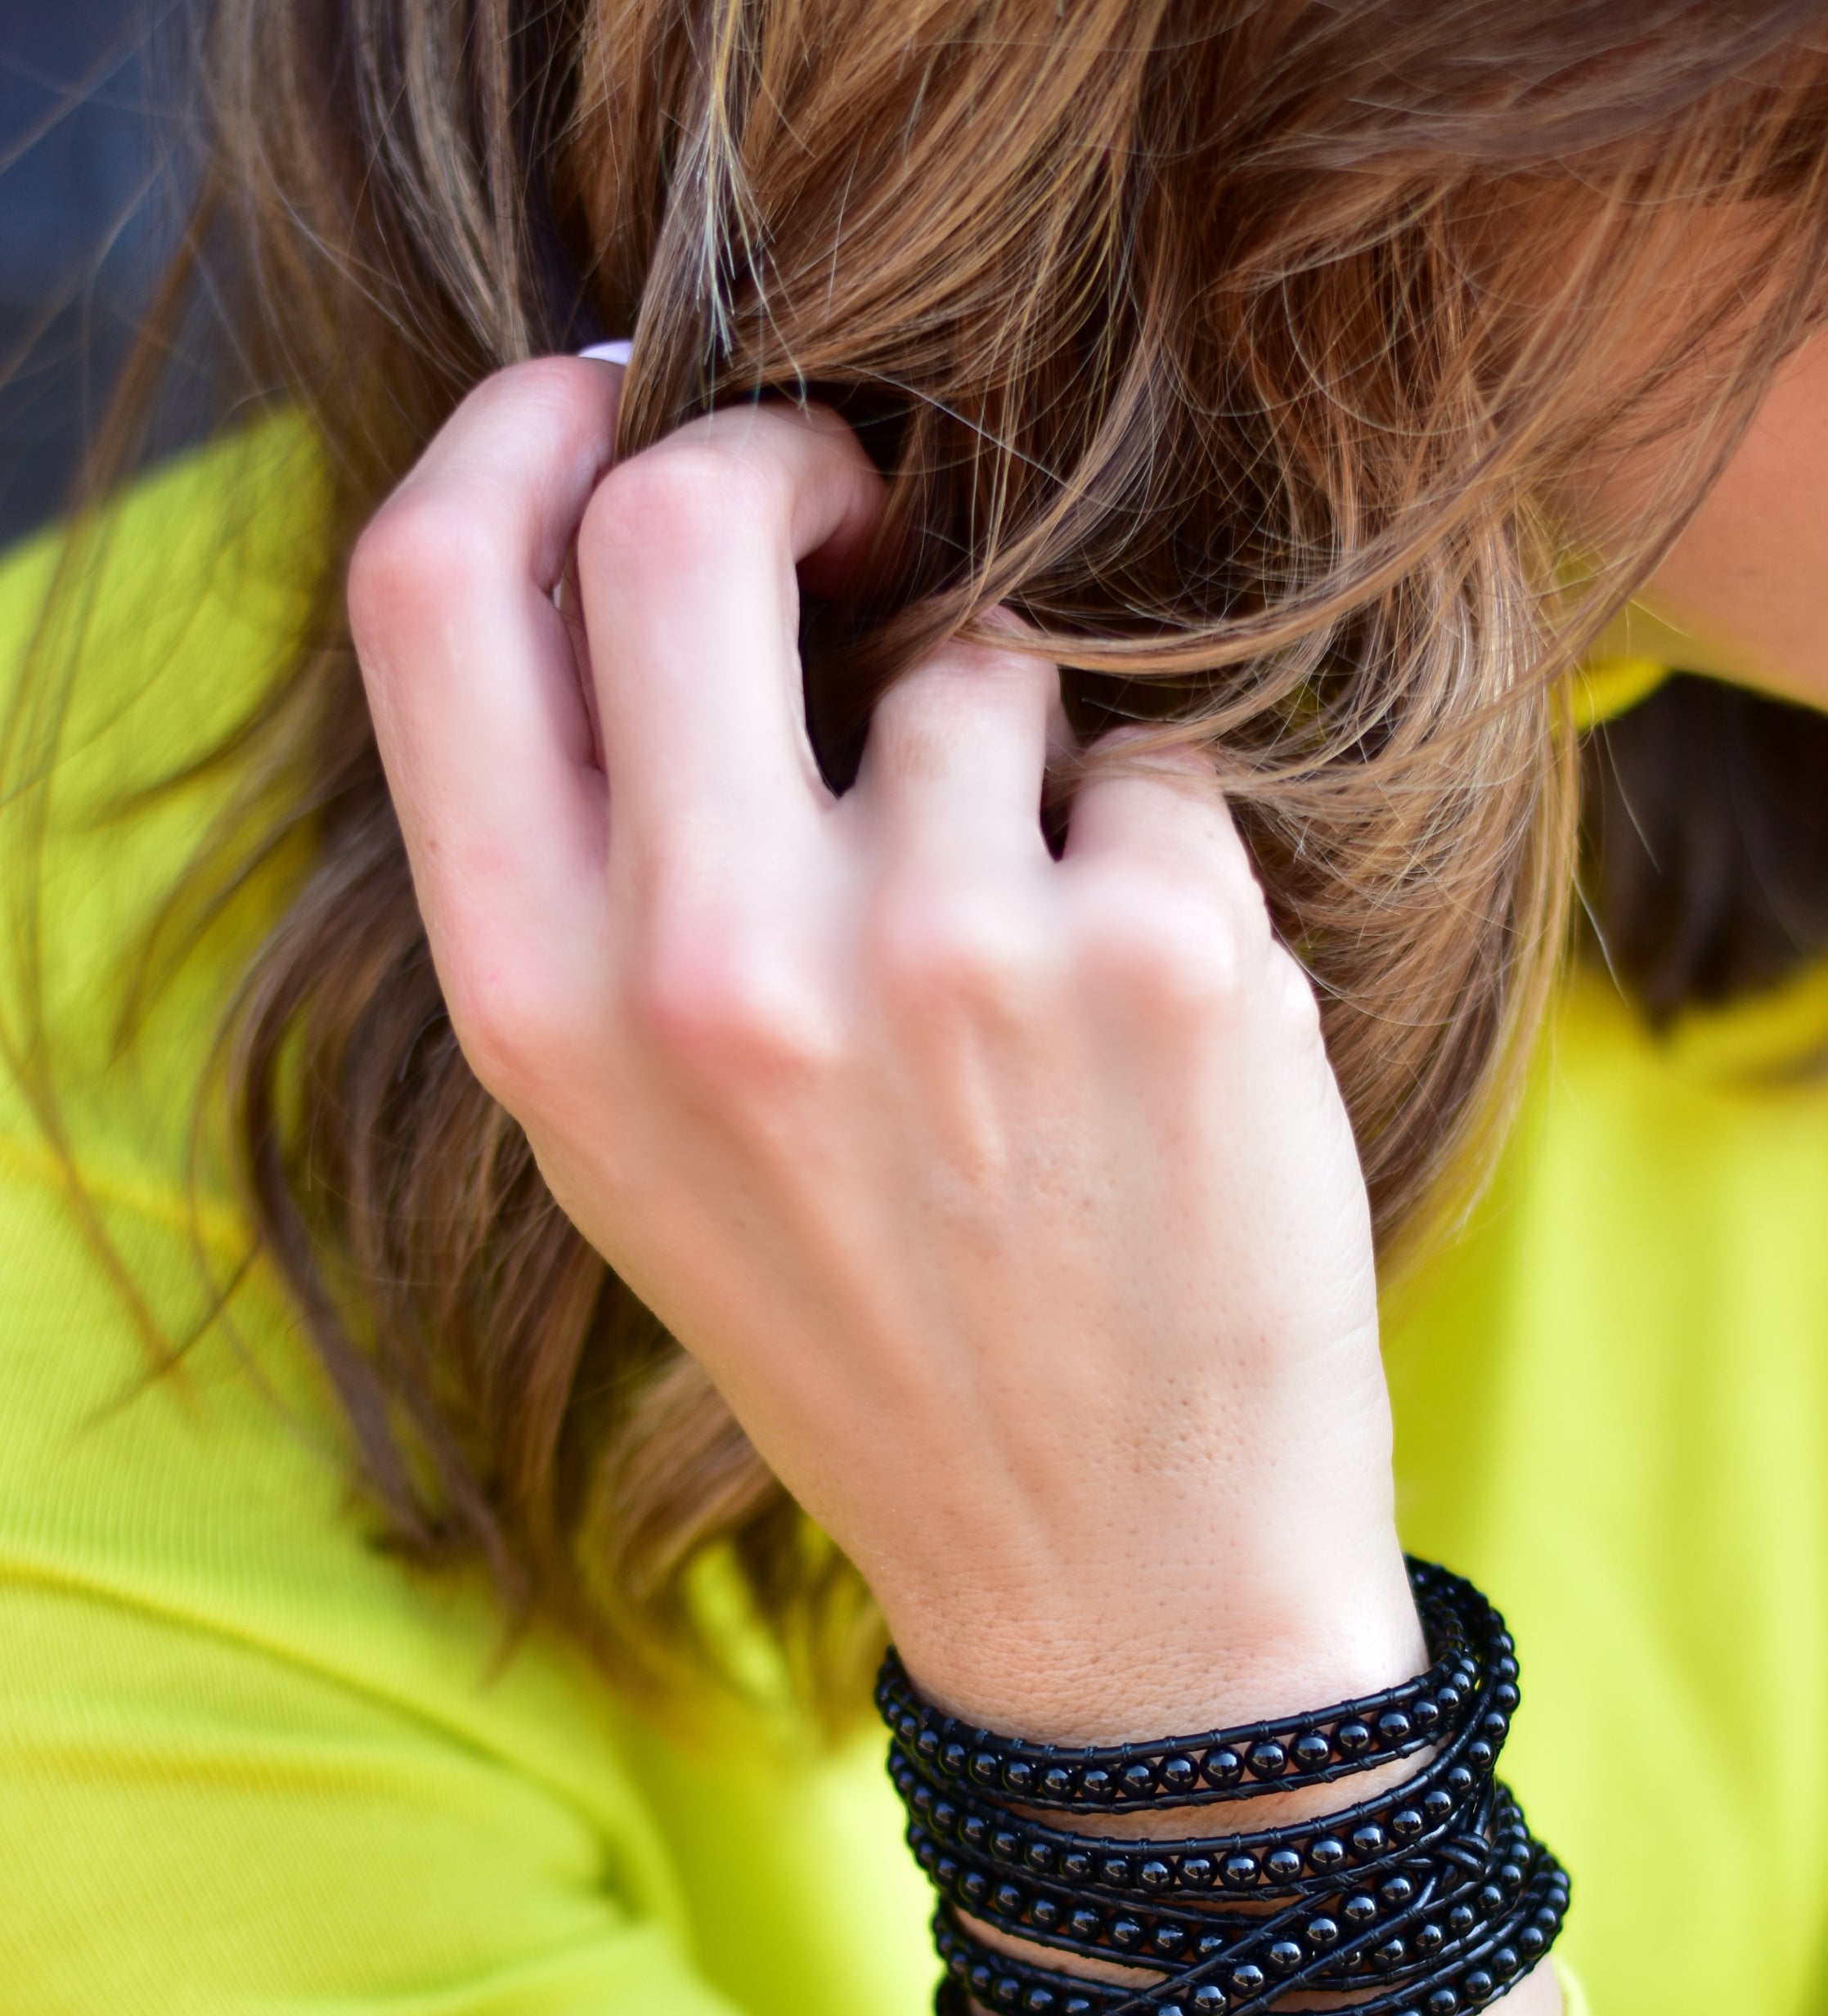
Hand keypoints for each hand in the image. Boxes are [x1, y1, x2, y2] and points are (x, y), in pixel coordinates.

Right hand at [346, 358, 1422, 1749]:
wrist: (1119, 1581)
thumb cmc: (880, 1342)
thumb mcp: (644, 1152)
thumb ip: (601, 875)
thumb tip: (644, 542)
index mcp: (547, 1014)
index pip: (436, 589)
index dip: (524, 433)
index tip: (615, 395)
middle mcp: (718, 968)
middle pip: (683, 512)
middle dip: (791, 462)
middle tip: (867, 521)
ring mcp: (950, 953)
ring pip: (981, 654)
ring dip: (1021, 753)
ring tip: (1039, 969)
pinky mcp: (1164, 954)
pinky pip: (1157, 767)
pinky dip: (1162, 859)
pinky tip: (1154, 1037)